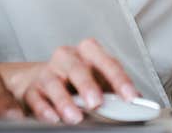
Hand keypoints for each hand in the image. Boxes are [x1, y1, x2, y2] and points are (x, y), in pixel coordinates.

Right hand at [8, 38, 138, 123]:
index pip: (106, 62)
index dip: (120, 80)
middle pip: (77, 68)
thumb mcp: (98, 79)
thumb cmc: (77, 78)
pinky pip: (36, 98)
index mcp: (88, 52)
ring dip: (65, 101)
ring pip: (53, 83)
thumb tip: (139, 102)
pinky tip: (53, 118)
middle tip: (97, 103)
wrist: (42, 79)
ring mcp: (47, 72)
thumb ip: (116, 89)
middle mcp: (67, 58)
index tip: (130, 97)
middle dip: (87, 85)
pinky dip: (44, 109)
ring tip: (75, 117)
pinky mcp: (31, 89)